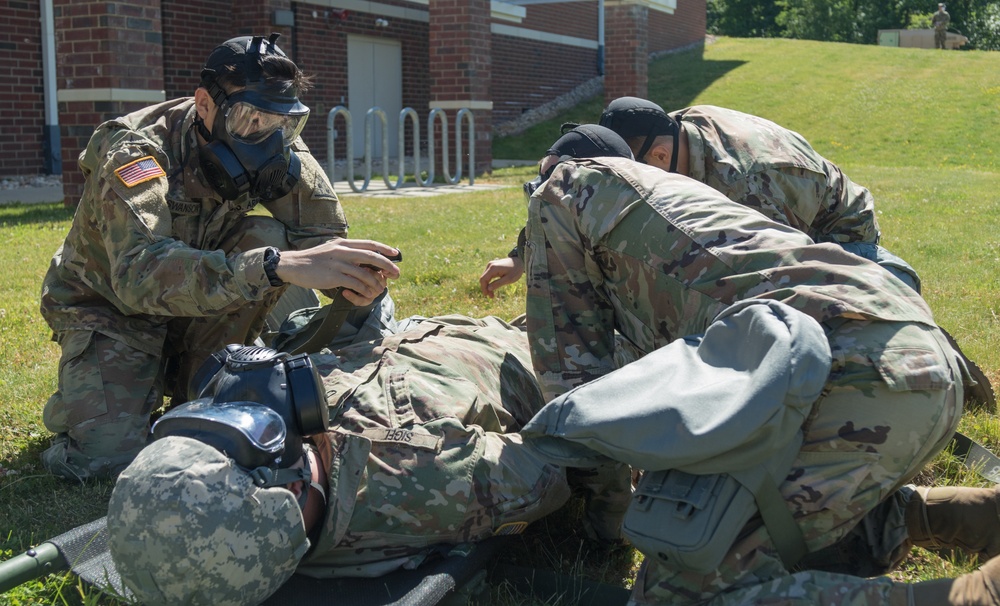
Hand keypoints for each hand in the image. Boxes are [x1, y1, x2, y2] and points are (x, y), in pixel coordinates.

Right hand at [276, 238, 400, 305]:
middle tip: (397, 274)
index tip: (396, 254)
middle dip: (387, 265)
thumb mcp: (331, 249)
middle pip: (372, 256)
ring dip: (375, 282)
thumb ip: (345, 252)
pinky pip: (355, 283)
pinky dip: (362, 289)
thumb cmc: (313, 260)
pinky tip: (364, 293)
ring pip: (365, 273)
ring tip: (380, 289)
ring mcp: (338, 263)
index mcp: (343, 244)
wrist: (293, 265)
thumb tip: (362, 257)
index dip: (385, 249)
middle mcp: (343, 251)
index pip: (369, 244)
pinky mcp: (333, 276)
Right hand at [478, 256, 523, 297]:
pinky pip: (488, 275)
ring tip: (492, 294)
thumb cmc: (515, 270)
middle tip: (492, 296)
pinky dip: (489, 282)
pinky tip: (493, 287)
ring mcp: (491, 265)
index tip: (487, 295)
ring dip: (487, 286)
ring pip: (485, 277)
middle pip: (483, 278)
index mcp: (493, 268)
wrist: (520, 261)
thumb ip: (498, 284)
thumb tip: (488, 289)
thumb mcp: (508, 279)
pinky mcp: (493, 266)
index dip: (484, 288)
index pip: (483, 279)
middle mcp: (490, 265)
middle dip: (486, 288)